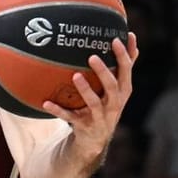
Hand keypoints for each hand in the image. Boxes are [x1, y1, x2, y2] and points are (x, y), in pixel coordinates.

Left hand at [38, 35, 138, 164]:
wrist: (95, 139)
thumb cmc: (107, 106)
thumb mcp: (119, 88)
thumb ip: (125, 66)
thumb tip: (131, 37)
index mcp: (123, 91)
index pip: (126, 70)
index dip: (123, 55)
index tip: (115, 39)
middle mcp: (114, 104)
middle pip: (112, 86)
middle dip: (103, 72)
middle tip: (92, 56)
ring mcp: (99, 116)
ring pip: (93, 103)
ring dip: (85, 89)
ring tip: (75, 75)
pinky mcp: (84, 126)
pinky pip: (69, 117)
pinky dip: (58, 110)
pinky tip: (46, 103)